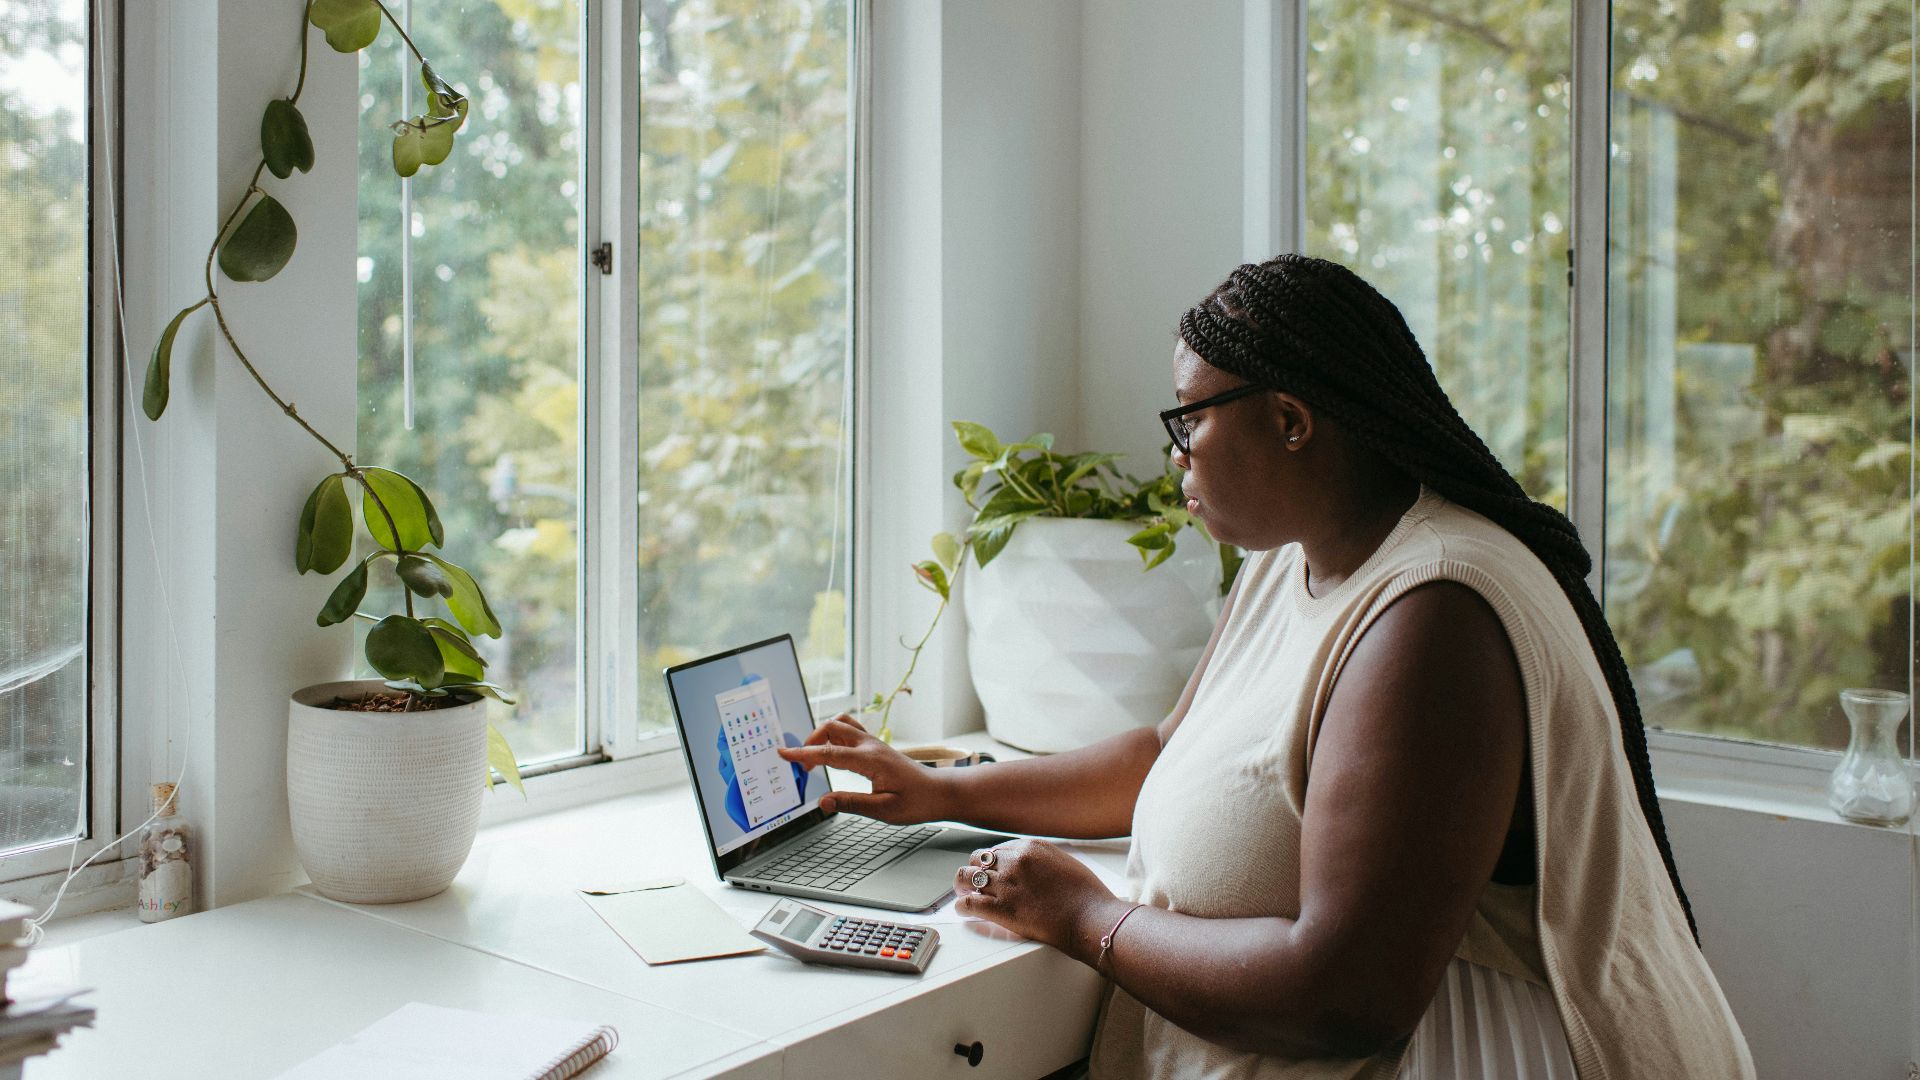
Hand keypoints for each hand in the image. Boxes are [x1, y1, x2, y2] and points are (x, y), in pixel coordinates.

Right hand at [775, 715, 952, 823]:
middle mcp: (871, 746)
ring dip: (823, 735)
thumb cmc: (917, 802)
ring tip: (815, 757)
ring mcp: (874, 743)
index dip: (803, 754)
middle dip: (810, 742)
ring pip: (841, 724)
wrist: (939, 793)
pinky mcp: (877, 746)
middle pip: (832, 728)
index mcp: (870, 760)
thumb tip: (823, 802)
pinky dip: (834, 736)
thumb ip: (851, 804)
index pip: (829, 754)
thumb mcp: (883, 810)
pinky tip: (832, 753)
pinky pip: (850, 731)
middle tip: (802, 765)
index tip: (784, 753)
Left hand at [954, 839, 1120, 953]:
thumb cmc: (1086, 895)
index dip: (992, 862)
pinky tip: (962, 909)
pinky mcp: (1001, 908)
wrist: (1091, 917)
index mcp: (1030, 847)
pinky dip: (961, 906)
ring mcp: (1006, 884)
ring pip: (967, 877)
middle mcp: (1014, 861)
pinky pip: (968, 903)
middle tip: (974, 880)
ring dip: (962, 884)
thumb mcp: (1064, 862)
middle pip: (979, 859)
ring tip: (961, 891)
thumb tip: (1030, 868)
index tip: (990, 870)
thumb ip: (1042, 861)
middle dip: (975, 870)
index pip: (998, 849)